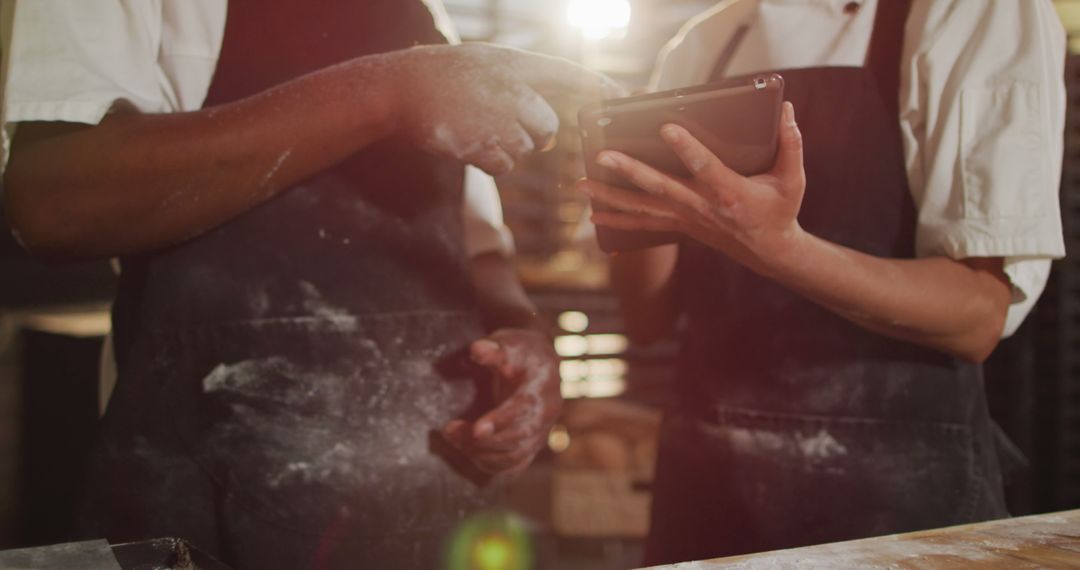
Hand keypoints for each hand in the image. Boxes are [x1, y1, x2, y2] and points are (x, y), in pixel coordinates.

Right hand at [388, 43, 621, 175]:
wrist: (400, 89)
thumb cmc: (443, 78)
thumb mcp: (486, 66)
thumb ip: (520, 90)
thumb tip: (545, 138)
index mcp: (513, 65)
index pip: (565, 73)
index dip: (597, 85)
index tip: (624, 96)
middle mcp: (511, 91)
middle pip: (546, 129)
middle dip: (530, 135)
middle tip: (497, 122)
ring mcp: (496, 119)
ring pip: (523, 150)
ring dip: (504, 147)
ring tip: (472, 126)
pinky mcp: (481, 145)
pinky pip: (503, 165)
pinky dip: (489, 160)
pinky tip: (466, 141)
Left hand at [442, 328, 561, 476]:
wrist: (540, 364)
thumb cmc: (519, 352)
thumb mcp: (507, 343)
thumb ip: (492, 349)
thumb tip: (477, 350)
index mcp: (542, 387)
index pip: (522, 409)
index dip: (500, 421)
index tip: (476, 430)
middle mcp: (547, 414)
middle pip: (517, 437)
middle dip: (482, 440)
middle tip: (449, 431)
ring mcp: (541, 432)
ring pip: (514, 455)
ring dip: (481, 453)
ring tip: (452, 437)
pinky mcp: (532, 445)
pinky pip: (513, 465)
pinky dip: (490, 464)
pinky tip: (467, 451)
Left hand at [577, 101, 806, 275]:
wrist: (770, 251)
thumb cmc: (780, 209)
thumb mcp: (793, 178)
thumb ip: (791, 143)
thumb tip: (786, 109)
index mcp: (729, 191)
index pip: (704, 166)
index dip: (686, 147)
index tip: (666, 127)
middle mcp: (701, 206)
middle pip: (659, 186)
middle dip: (629, 171)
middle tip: (602, 155)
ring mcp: (686, 218)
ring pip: (642, 207)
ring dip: (609, 196)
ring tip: (580, 184)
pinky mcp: (679, 225)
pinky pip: (643, 224)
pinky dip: (617, 219)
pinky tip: (593, 213)